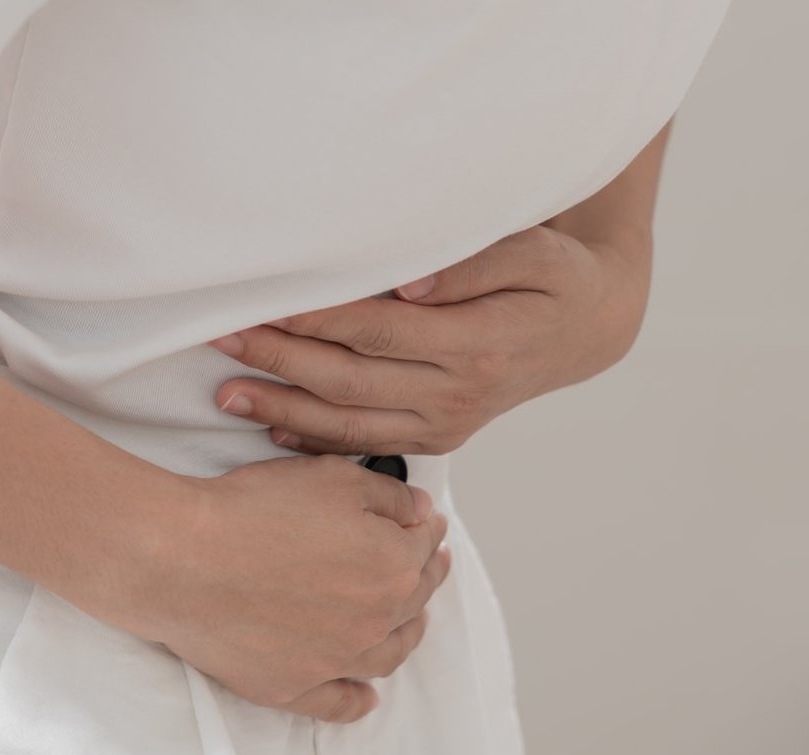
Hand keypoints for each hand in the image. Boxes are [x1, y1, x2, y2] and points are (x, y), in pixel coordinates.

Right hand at [104, 454, 451, 722]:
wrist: (184, 558)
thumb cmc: (253, 513)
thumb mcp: (334, 478)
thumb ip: (389, 497)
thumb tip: (418, 512)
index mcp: (393, 568)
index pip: (425, 546)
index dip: (426, 529)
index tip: (425, 524)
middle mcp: (374, 621)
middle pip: (414, 599)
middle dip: (424, 575)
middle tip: (427, 563)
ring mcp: (335, 660)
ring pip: (388, 654)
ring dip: (406, 634)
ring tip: (410, 621)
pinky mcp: (293, 685)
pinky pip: (337, 703)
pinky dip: (356, 701)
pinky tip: (366, 697)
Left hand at [207, 224, 648, 454]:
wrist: (587, 328)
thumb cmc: (553, 279)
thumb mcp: (533, 255)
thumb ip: (472, 265)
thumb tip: (406, 282)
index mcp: (479, 345)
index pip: (378, 330)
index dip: (316, 318)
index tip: (262, 301)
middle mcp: (460, 394)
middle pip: (352, 380)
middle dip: (281, 360)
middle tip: (221, 337)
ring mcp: (448, 422)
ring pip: (352, 424)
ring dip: (284, 409)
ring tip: (226, 392)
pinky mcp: (440, 437)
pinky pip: (370, 445)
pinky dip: (318, 441)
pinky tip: (272, 430)